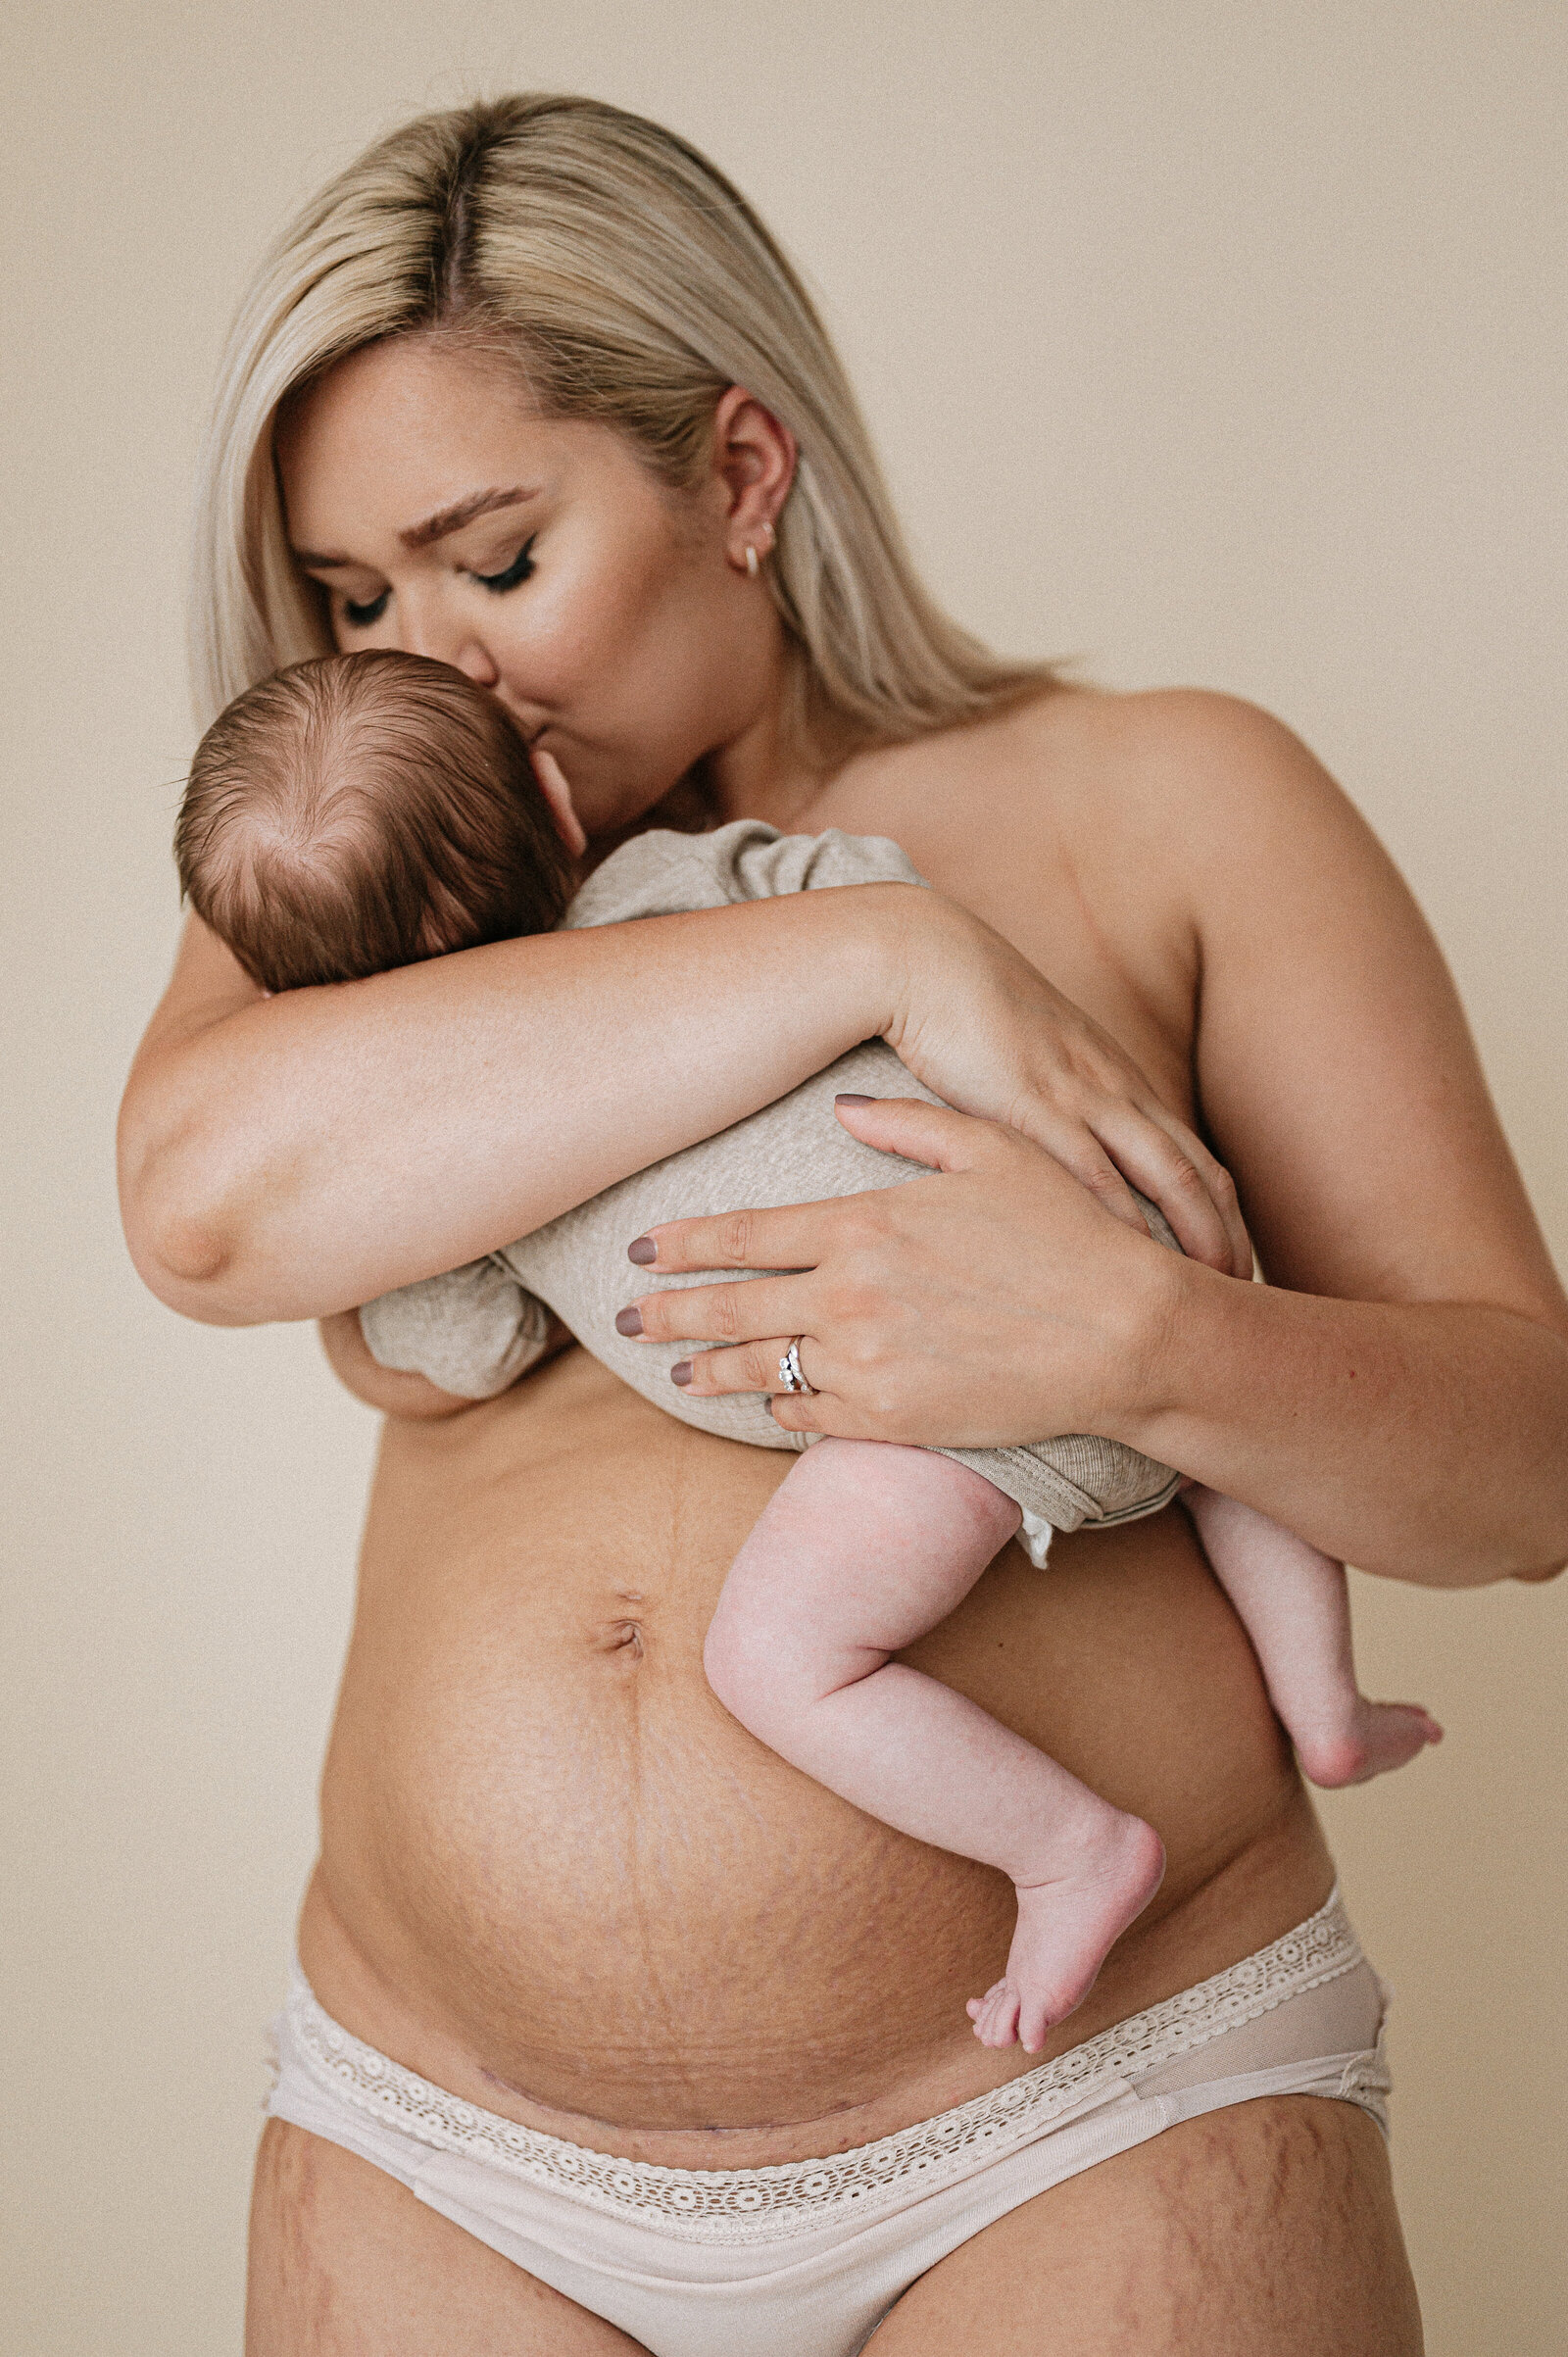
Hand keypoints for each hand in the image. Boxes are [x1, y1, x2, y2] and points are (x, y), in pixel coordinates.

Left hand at [620, 1097, 1194, 1446]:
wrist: (1126, 1334)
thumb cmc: (1069, 1232)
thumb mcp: (993, 1151)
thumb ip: (910, 1124)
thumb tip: (846, 1104)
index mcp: (863, 1224)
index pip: (743, 1236)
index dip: (682, 1245)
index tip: (640, 1251)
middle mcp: (850, 1297)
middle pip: (729, 1308)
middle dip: (668, 1315)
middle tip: (624, 1321)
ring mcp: (867, 1365)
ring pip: (762, 1371)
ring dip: (711, 1373)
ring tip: (678, 1375)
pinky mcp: (895, 1420)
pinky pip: (813, 1419)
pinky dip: (784, 1411)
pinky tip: (768, 1405)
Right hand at [879, 891, 1249, 1276]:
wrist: (926, 959)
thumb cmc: (967, 1011)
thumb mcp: (1031, 1062)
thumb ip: (1056, 1104)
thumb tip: (1060, 1156)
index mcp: (1120, 1080)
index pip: (1195, 1157)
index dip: (1223, 1216)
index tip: (1234, 1266)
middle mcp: (1116, 1088)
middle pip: (1196, 1173)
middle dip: (1226, 1237)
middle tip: (1242, 1294)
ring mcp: (1082, 1095)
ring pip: (1165, 1174)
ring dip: (1195, 1235)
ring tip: (1209, 1290)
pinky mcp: (1035, 1104)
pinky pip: (1093, 1172)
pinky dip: (1123, 1222)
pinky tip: (1133, 1263)